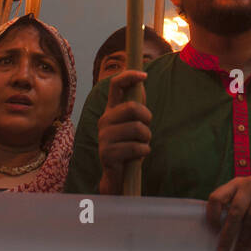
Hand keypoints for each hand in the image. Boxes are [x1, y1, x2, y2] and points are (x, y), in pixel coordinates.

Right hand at [97, 70, 151, 194]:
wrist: (118, 175)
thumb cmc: (129, 146)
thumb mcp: (133, 123)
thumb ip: (136, 104)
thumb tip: (141, 80)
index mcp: (111, 110)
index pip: (116, 85)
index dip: (129, 76)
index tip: (144, 75)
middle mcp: (104, 120)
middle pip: (133, 107)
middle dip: (147, 118)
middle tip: (146, 130)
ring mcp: (103, 136)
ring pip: (137, 128)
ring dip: (146, 138)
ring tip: (142, 145)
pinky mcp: (107, 153)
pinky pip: (135, 147)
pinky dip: (143, 152)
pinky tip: (138, 156)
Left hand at [206, 176, 250, 250]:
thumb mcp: (247, 202)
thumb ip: (233, 210)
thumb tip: (216, 233)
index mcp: (237, 184)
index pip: (217, 197)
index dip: (212, 215)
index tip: (213, 232)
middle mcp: (250, 183)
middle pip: (235, 211)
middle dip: (228, 235)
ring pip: (250, 219)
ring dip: (243, 241)